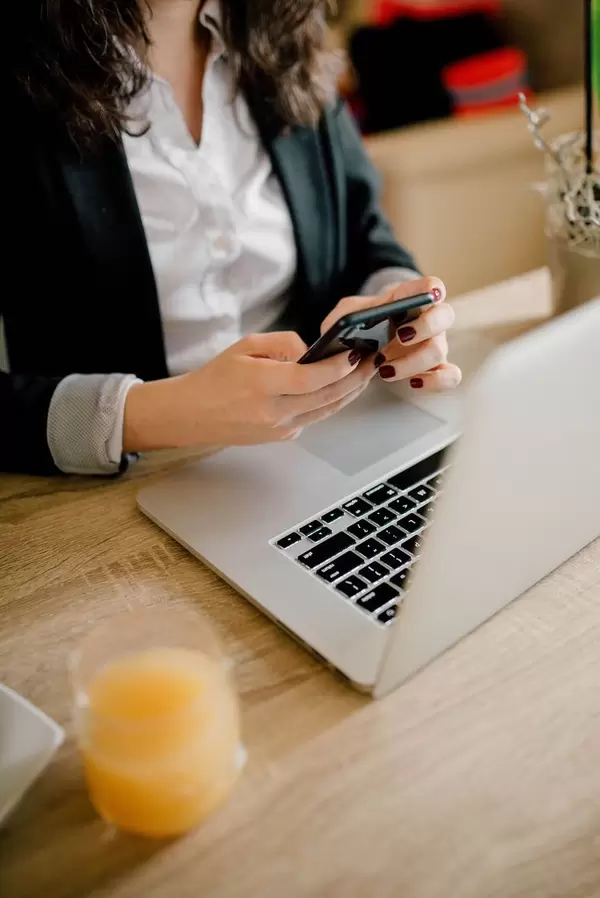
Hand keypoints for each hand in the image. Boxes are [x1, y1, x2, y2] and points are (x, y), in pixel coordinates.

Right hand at [123, 332, 375, 452]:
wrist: (191, 415)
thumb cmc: (214, 378)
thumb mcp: (244, 347)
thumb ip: (283, 344)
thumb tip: (313, 350)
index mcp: (262, 385)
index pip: (312, 378)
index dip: (339, 367)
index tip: (357, 354)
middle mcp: (273, 411)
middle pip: (327, 396)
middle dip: (354, 379)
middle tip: (372, 361)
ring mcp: (279, 428)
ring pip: (326, 410)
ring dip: (349, 393)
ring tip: (364, 374)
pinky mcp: (281, 436)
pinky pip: (313, 417)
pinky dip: (329, 402)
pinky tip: (340, 388)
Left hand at [321, 276, 461, 391]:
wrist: (366, 343)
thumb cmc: (361, 324)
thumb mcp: (347, 313)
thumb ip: (345, 316)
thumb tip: (345, 330)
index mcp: (410, 299)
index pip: (431, 286)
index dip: (433, 290)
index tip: (427, 296)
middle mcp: (428, 320)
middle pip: (445, 316)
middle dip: (425, 326)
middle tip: (400, 336)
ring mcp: (434, 344)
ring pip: (440, 350)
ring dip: (412, 362)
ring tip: (384, 370)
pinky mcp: (435, 368)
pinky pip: (450, 376)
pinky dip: (434, 381)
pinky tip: (412, 383)